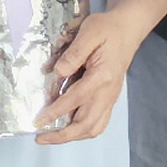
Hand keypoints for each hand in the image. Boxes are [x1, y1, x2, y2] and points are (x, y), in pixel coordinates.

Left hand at [36, 11, 141, 144]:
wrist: (128, 29)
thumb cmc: (108, 29)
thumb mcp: (90, 32)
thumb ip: (74, 53)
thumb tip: (58, 72)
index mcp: (102, 76)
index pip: (75, 100)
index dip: (55, 112)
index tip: (38, 121)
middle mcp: (108, 92)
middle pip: (86, 124)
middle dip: (63, 135)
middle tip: (41, 137)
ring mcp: (110, 98)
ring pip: (94, 128)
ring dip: (73, 136)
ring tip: (52, 136)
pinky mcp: (110, 99)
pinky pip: (99, 123)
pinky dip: (83, 131)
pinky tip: (68, 127)